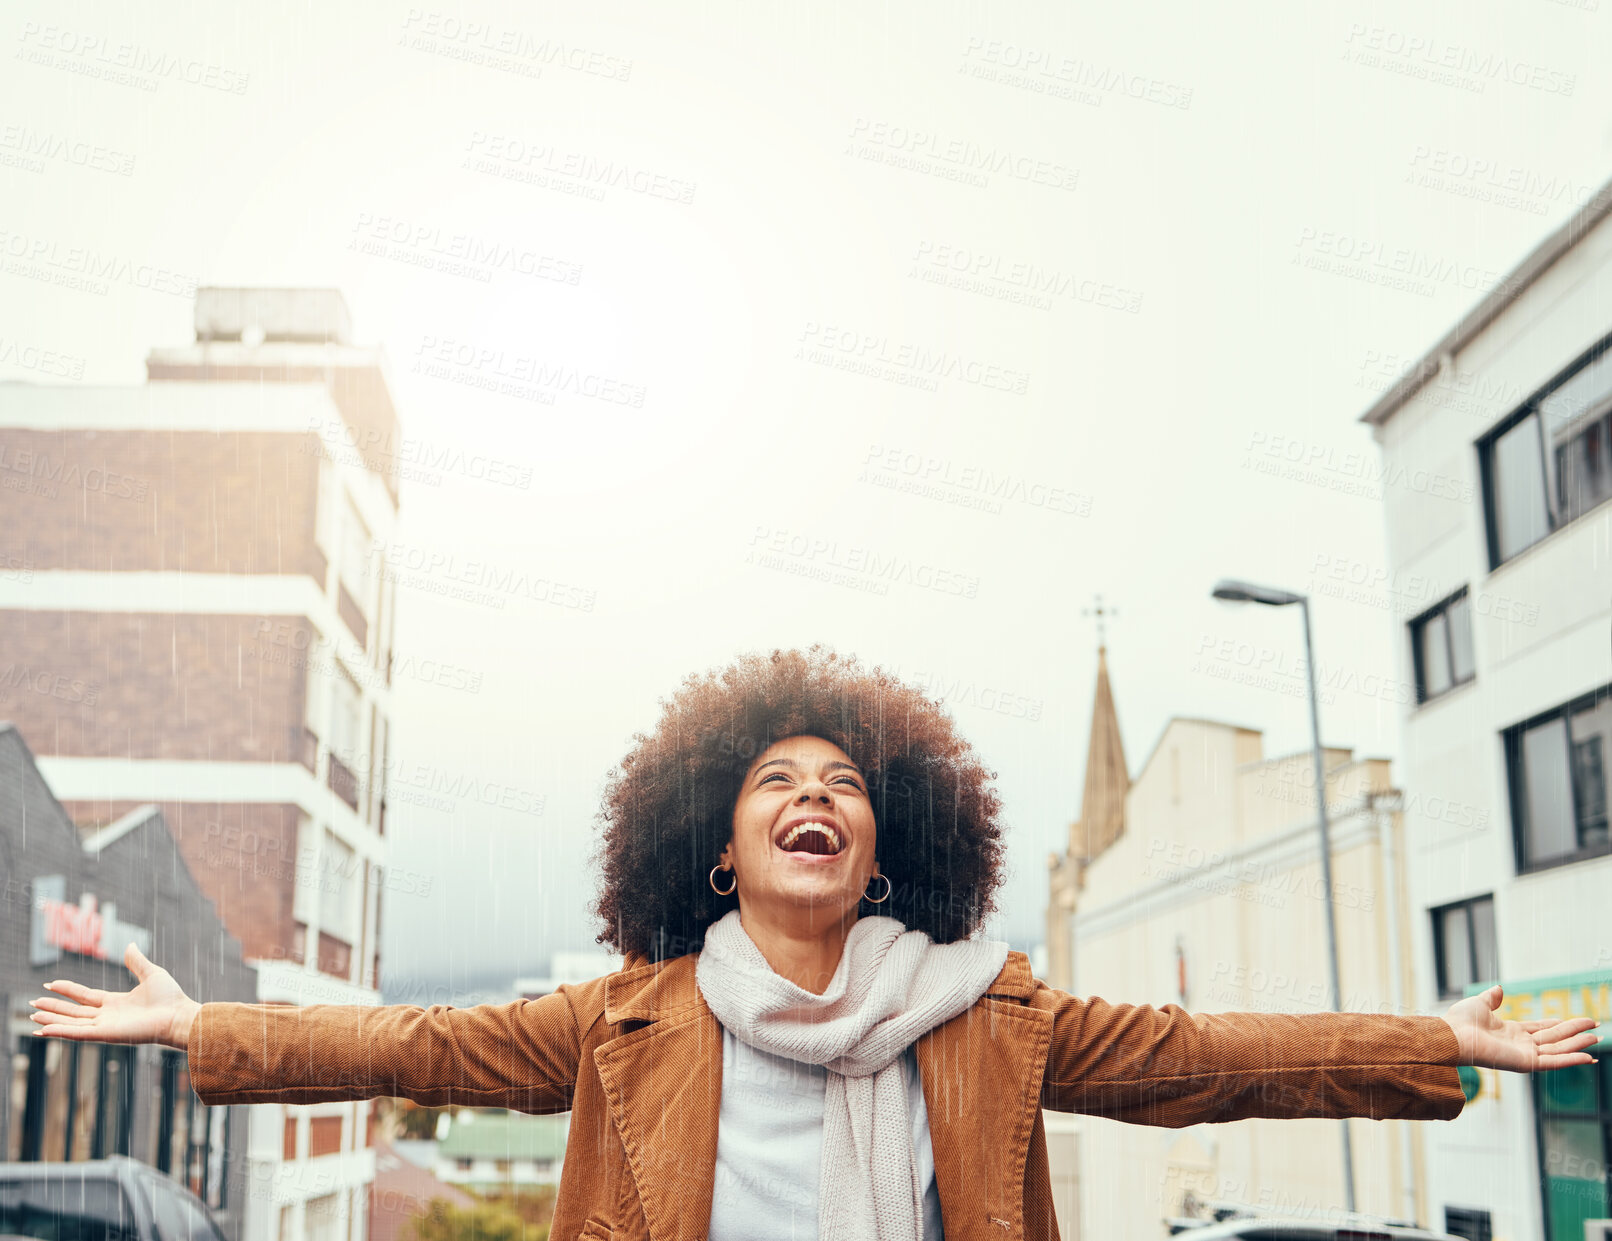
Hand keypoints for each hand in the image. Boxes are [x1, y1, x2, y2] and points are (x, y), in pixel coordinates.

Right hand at [29, 942, 201, 1051]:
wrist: (179, 1015)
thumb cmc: (170, 998)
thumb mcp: (151, 973)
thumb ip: (137, 961)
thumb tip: (130, 944)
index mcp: (116, 1002)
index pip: (86, 996)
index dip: (68, 990)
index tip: (50, 984)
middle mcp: (108, 1016)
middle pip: (74, 1011)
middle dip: (54, 1007)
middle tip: (33, 1004)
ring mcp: (106, 1026)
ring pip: (72, 1023)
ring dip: (52, 1019)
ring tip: (33, 1015)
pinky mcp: (106, 1035)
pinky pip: (78, 1033)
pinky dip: (61, 1031)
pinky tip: (44, 1029)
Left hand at [1442, 983, 1601, 1072]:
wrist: (1452, 1034)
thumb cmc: (1460, 1021)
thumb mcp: (1480, 1004)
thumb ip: (1493, 998)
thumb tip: (1500, 988)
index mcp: (1511, 1032)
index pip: (1543, 1029)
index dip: (1561, 1025)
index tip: (1579, 1021)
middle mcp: (1521, 1045)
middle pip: (1555, 1038)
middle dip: (1576, 1033)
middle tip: (1597, 1027)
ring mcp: (1525, 1055)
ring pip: (1559, 1049)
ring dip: (1579, 1044)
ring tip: (1597, 1037)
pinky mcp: (1526, 1063)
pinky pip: (1553, 1062)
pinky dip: (1571, 1060)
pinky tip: (1588, 1057)